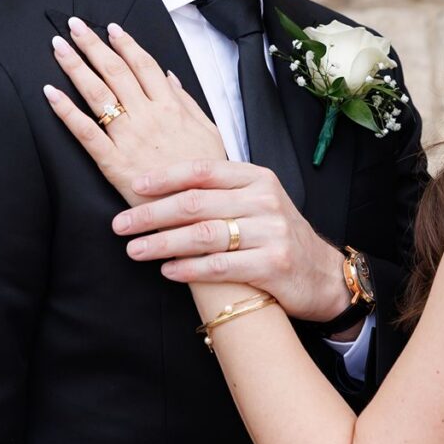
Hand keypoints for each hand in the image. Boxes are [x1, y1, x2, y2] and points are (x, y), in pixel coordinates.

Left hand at [44, 17, 225, 205]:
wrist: (202, 213)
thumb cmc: (206, 177)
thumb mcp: (209, 133)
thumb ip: (188, 102)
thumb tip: (171, 76)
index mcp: (172, 108)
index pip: (144, 66)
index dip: (126, 44)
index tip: (110, 28)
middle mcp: (150, 117)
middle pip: (116, 72)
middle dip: (93, 45)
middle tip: (74, 25)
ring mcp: (130, 139)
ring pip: (99, 94)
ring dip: (76, 67)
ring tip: (59, 47)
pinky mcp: (114, 163)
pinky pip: (86, 132)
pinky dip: (66, 110)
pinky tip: (51, 93)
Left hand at [111, 158, 358, 330]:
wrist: (322, 274)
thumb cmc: (277, 234)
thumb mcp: (256, 200)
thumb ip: (219, 186)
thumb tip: (167, 176)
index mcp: (257, 178)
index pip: (203, 170)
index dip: (164, 177)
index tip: (134, 186)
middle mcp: (265, 200)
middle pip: (196, 203)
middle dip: (152, 214)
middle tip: (121, 224)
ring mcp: (271, 233)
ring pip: (203, 235)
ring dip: (162, 243)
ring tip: (135, 249)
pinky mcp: (273, 265)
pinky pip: (220, 266)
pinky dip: (189, 269)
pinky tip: (167, 270)